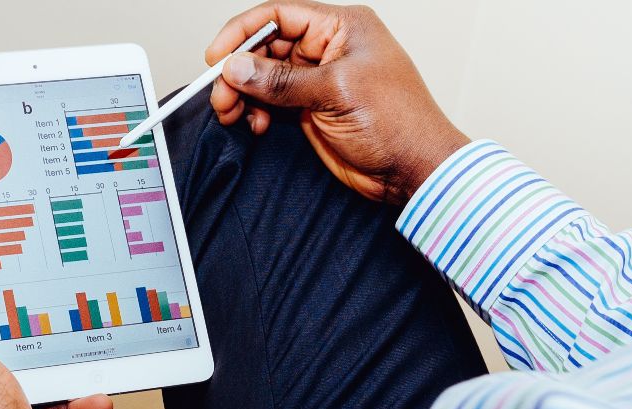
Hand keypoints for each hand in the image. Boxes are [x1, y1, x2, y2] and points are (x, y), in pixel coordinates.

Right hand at [207, 0, 470, 203]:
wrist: (413, 170)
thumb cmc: (398, 123)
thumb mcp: (335, 92)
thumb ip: (281, 80)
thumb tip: (237, 67)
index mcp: (342, 27)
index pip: (280, 15)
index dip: (244, 32)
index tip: (217, 56)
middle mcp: (328, 48)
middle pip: (266, 46)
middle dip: (239, 70)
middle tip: (222, 94)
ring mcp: (318, 79)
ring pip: (264, 76)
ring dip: (243, 93)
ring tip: (232, 112)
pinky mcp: (312, 108)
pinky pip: (271, 101)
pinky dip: (257, 111)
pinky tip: (256, 124)